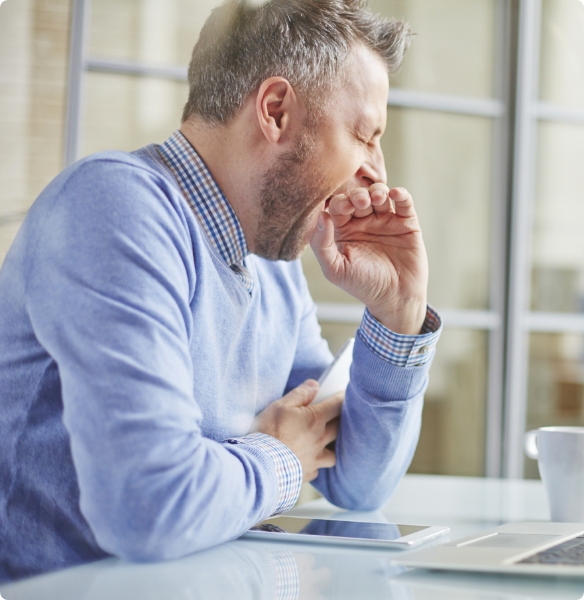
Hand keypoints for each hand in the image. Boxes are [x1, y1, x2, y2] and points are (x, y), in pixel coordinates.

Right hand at [253, 380, 342, 481]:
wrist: (259, 464)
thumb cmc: (268, 432)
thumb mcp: (280, 406)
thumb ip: (300, 394)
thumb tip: (314, 385)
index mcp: (315, 420)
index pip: (336, 406)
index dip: (341, 398)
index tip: (343, 395)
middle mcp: (319, 439)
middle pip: (339, 428)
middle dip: (340, 420)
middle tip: (338, 415)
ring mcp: (315, 458)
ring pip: (333, 453)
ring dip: (332, 447)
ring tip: (326, 443)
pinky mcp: (307, 473)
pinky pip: (317, 469)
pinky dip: (315, 464)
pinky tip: (309, 460)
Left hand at [310, 184, 427, 334]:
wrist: (394, 299)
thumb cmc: (362, 285)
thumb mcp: (335, 269)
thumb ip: (322, 244)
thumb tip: (321, 215)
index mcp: (344, 230)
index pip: (338, 206)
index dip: (340, 202)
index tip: (343, 208)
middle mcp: (364, 222)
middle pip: (359, 197)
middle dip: (358, 195)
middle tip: (360, 202)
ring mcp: (386, 221)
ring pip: (380, 195)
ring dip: (377, 191)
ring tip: (376, 198)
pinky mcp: (407, 224)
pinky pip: (404, 203)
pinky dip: (401, 195)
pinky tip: (395, 194)